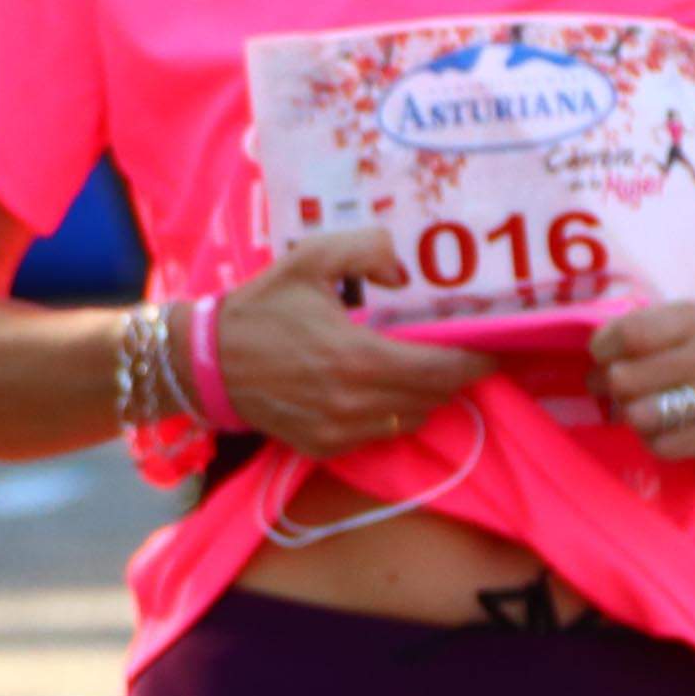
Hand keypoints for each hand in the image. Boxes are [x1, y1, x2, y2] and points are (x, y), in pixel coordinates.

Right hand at [210, 231, 495, 459]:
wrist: (204, 362)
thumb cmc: (260, 309)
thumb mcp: (308, 260)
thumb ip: (366, 249)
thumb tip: (403, 268)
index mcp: (359, 356)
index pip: (444, 369)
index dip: (477, 360)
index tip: (491, 347)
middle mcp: (355, 401)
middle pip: (435, 397)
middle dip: (453, 376)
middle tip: (457, 353)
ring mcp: (340, 430)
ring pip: (411, 419)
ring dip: (422, 396)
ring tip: (416, 371)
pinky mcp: (324, 446)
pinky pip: (380, 435)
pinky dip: (389, 414)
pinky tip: (375, 391)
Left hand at [589, 303, 694, 460]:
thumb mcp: (688, 320)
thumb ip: (640, 329)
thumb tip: (592, 361)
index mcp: (693, 321)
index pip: (628, 335)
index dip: (602, 349)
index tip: (606, 355)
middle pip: (624, 380)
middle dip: (612, 386)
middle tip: (621, 388)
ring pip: (639, 416)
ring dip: (632, 415)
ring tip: (643, 407)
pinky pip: (662, 445)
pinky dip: (653, 439)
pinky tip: (664, 428)